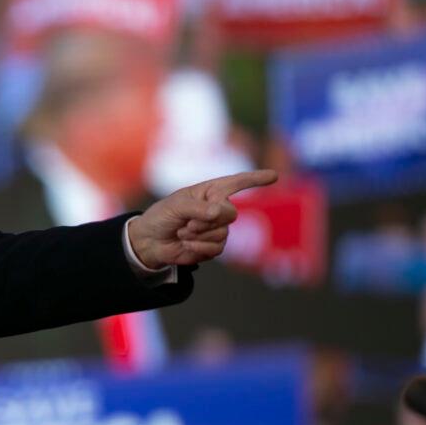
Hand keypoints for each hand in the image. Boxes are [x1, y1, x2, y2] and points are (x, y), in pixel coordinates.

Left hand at [127, 170, 278, 268]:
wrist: (151, 242)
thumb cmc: (161, 217)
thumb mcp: (175, 206)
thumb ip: (198, 208)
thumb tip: (219, 212)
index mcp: (210, 191)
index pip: (237, 183)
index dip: (256, 179)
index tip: (274, 176)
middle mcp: (217, 208)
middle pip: (231, 213)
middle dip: (207, 221)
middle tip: (188, 223)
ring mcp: (217, 227)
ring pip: (223, 233)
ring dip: (199, 235)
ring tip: (183, 232)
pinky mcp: (213, 245)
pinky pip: (217, 248)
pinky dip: (199, 247)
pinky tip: (187, 244)